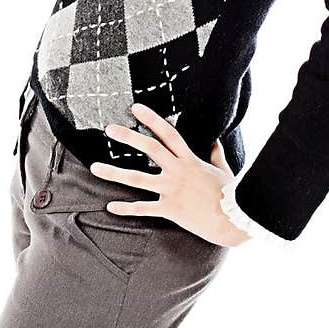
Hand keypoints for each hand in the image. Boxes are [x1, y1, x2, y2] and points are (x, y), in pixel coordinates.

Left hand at [89, 101, 251, 247]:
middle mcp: (177, 171)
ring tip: (94, 168)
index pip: (168, 133)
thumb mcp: (224, 170)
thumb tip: (216, 141)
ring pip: (137, 179)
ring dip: (114, 173)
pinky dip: (127, 208)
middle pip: (149, 149)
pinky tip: (110, 206)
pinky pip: (145, 208)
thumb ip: (216, 154)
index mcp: (189, 159)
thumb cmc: (231, 194)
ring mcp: (172, 190)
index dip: (152, 119)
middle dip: (128, 137)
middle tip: (109, 129)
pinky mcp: (170, 209)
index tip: (135, 108)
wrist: (234, 219)